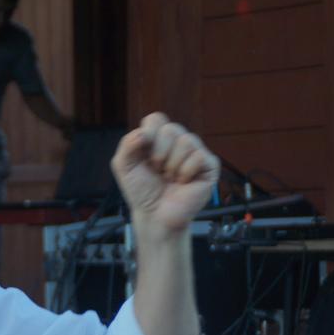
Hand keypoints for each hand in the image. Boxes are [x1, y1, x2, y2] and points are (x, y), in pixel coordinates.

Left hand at [111, 113, 219, 234]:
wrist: (155, 215)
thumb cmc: (141, 191)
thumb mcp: (124, 167)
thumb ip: (127, 145)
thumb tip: (142, 133)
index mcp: (158, 139)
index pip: (156, 120)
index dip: (149, 134)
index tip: (143, 153)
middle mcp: (177, 142)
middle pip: (170, 129)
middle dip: (158, 153)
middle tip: (157, 170)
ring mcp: (195, 152)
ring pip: (186, 141)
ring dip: (172, 164)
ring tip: (169, 178)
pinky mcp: (209, 166)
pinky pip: (199, 156)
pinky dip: (186, 171)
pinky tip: (183, 182)